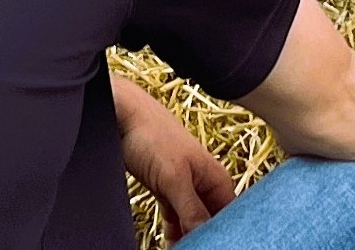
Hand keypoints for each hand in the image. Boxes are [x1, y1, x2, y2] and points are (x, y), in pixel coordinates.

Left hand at [113, 75, 235, 234]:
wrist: (124, 117)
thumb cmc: (152, 136)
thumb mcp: (174, 177)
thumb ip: (191, 208)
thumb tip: (205, 234)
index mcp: (216, 178)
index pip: (230, 216)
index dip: (224, 234)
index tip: (214, 244)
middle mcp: (205, 184)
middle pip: (212, 221)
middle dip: (205, 237)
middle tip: (193, 247)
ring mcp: (186, 187)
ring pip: (193, 221)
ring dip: (188, 236)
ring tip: (181, 248)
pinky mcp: (167, 190)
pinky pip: (176, 217)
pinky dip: (174, 231)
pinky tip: (171, 241)